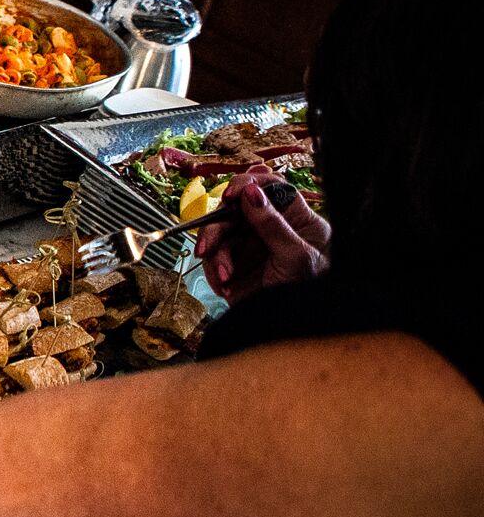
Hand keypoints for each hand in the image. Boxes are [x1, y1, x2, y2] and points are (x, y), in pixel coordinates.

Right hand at [193, 173, 329, 304]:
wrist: (291, 330)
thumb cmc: (308, 294)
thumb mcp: (295, 256)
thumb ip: (272, 224)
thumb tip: (252, 193)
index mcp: (295, 220)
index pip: (271, 188)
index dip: (248, 185)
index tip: (231, 195)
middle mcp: (270, 230)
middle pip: (235, 211)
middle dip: (217, 228)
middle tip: (208, 245)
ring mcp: (252, 248)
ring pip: (219, 235)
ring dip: (216, 256)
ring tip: (225, 277)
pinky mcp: (236, 267)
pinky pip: (213, 259)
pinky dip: (214, 272)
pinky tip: (225, 287)